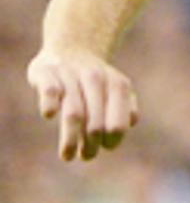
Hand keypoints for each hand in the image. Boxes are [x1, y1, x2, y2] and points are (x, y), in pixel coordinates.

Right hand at [26, 47, 138, 161]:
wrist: (72, 45)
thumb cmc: (97, 79)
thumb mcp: (118, 89)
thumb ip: (126, 107)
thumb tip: (130, 122)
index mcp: (118, 85)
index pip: (117, 123)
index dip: (113, 140)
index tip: (105, 148)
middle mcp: (95, 78)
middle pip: (95, 122)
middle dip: (91, 145)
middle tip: (87, 156)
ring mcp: (70, 75)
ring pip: (73, 113)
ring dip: (70, 139)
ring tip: (68, 156)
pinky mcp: (45, 71)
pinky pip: (50, 90)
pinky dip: (50, 103)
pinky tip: (50, 115)